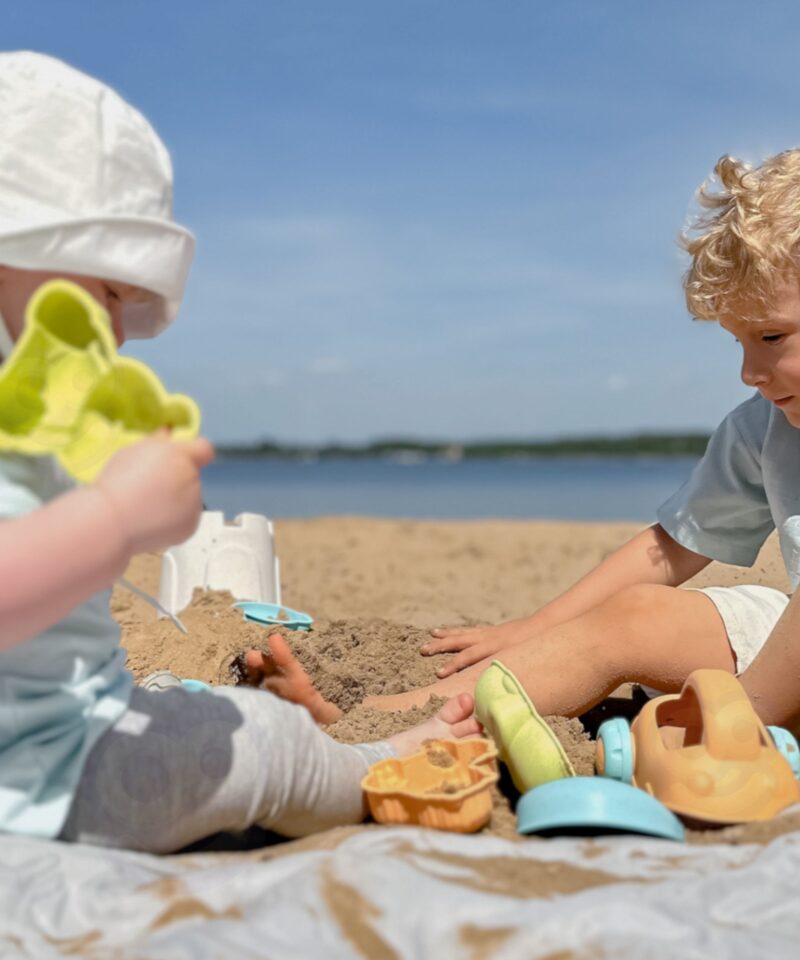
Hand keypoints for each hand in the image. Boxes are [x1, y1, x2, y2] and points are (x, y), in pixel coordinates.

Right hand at [95, 433, 214, 554]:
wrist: (111, 521)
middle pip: (192, 475)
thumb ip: (157, 441)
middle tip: (149, 487)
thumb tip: (169, 432)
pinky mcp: (191, 526)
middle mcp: (192, 479)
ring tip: (147, 505)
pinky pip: (186, 518)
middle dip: (177, 478)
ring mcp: (194, 505)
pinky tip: (152, 519)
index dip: (195, 453)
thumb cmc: (117, 483)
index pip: (205, 449)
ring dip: (175, 499)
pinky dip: (174, 519)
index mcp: (180, 456)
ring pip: (190, 497)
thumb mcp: (133, 451)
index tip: (182, 459)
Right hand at [419, 618, 534, 677]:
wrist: (545, 626)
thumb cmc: (536, 648)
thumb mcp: (523, 666)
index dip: (454, 666)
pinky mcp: (490, 631)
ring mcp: (488, 633)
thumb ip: (510, 681)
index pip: (469, 657)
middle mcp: (487, 639)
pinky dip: (456, 632)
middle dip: (441, 647)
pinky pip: (469, 632)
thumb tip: (500, 701)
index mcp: (494, 648)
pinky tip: (445, 632)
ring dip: (445, 637)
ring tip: (429, 637)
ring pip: (462, 635)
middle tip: (423, 649)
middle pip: (460, 643)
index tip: (439, 674)